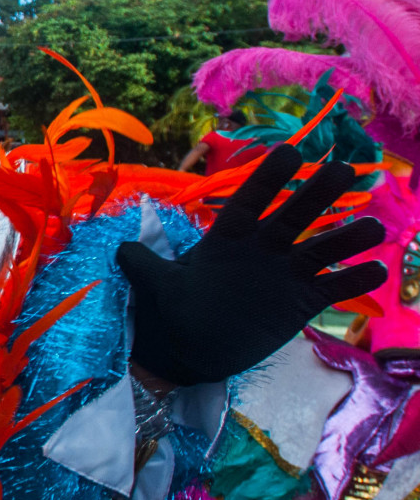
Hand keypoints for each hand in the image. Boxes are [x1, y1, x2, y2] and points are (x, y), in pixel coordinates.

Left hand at [119, 145, 386, 386]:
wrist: (188, 349)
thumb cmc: (169, 312)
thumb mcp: (155, 288)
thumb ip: (143, 265)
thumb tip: (119, 247)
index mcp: (226, 238)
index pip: (250, 201)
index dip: (267, 178)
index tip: (289, 151)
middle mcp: (261, 250)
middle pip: (293, 215)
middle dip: (317, 193)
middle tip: (345, 168)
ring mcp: (283, 275)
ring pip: (321, 249)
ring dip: (348, 238)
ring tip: (376, 228)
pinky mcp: (299, 303)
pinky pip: (332, 288)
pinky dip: (354, 280)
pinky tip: (380, 269)